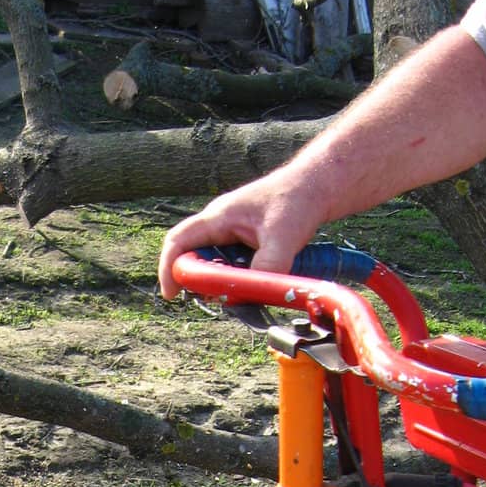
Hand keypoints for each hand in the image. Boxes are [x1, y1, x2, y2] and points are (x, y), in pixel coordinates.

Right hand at [157, 177, 321, 299]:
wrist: (317, 187)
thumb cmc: (298, 200)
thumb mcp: (284, 236)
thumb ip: (268, 266)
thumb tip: (255, 292)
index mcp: (219, 217)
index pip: (178, 241)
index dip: (169, 269)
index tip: (172, 294)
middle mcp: (219, 225)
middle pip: (191, 258)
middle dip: (197, 282)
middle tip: (216, 299)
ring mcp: (230, 233)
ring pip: (211, 264)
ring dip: (219, 282)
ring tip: (240, 292)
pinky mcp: (243, 242)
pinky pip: (229, 265)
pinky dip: (235, 279)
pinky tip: (253, 284)